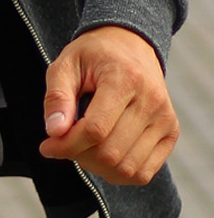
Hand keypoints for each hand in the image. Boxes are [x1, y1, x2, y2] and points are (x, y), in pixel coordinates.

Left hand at [39, 25, 178, 185]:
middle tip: (62, 143)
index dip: (67, 144)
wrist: (129, 43)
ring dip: (96, 166)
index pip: (95, 129)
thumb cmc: (93, 54)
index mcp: (125, 78)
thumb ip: (57, 96)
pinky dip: (118, 173)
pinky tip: (100, 154)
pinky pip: (144, 172)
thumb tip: (54, 131)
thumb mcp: (65, 64)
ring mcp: (165, 119)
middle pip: (110, 152)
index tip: (47, 145)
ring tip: (81, 146)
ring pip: (127, 168)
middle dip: (78, 155)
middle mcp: (151, 101)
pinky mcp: (171, 132)